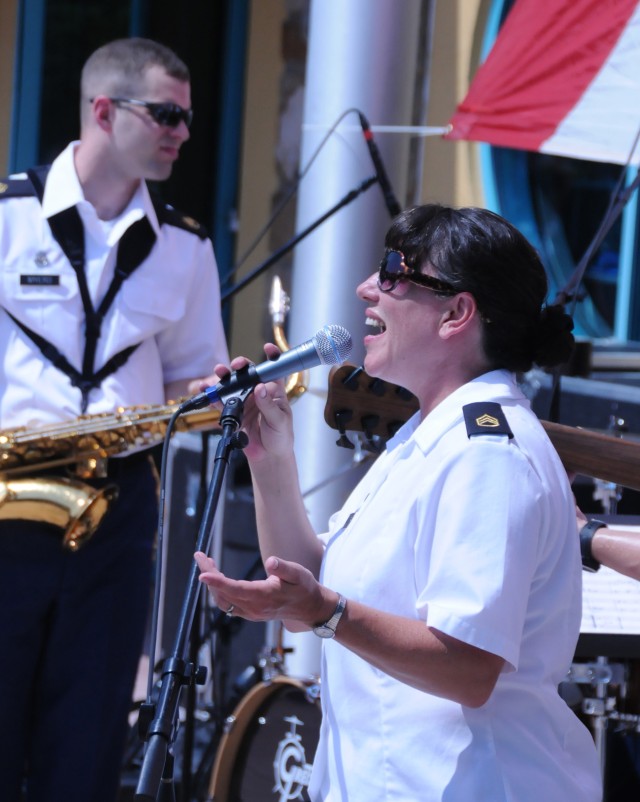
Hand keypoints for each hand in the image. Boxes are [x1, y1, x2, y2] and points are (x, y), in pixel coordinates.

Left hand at [194, 551, 334, 628]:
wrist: (310, 608)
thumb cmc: (304, 588)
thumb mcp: (299, 574)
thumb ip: (284, 568)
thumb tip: (270, 561)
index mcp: (264, 597)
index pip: (235, 590)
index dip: (217, 582)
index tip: (202, 573)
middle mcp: (254, 608)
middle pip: (223, 594)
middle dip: (209, 575)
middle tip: (200, 556)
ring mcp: (250, 613)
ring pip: (223, 601)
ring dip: (212, 584)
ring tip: (207, 562)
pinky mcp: (249, 613)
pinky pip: (228, 604)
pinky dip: (218, 590)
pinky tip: (217, 577)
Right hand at [213, 344, 294, 463]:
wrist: (268, 456)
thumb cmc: (281, 436)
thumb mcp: (279, 421)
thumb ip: (269, 405)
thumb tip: (260, 388)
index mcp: (274, 391)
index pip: (274, 369)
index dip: (272, 356)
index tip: (267, 348)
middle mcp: (258, 392)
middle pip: (248, 373)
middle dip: (240, 366)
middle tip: (234, 366)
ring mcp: (245, 400)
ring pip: (233, 384)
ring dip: (224, 377)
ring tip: (218, 372)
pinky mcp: (234, 411)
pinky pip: (222, 402)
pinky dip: (214, 397)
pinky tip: (207, 391)